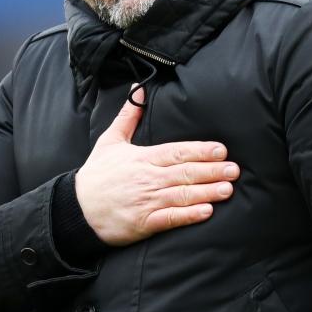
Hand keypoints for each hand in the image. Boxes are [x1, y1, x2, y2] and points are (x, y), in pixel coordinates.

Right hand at [76, 86, 239, 245]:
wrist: (76, 209)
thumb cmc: (97, 175)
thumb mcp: (110, 141)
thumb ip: (128, 116)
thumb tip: (139, 89)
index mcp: (142, 158)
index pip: (176, 152)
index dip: (200, 151)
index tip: (221, 150)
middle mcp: (146, 178)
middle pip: (184, 173)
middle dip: (211, 171)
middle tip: (234, 170)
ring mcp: (145, 201)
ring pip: (181, 195)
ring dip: (206, 192)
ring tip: (227, 189)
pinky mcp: (143, 223)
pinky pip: (169, 218)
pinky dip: (188, 215)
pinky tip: (206, 212)